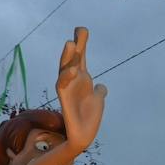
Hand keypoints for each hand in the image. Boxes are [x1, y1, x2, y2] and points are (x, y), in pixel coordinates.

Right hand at [55, 27, 105, 153]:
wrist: (84, 135)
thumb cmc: (88, 118)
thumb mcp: (97, 100)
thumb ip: (99, 91)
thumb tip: (101, 86)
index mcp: (81, 79)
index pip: (80, 57)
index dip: (81, 44)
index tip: (82, 29)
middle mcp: (72, 81)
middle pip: (72, 59)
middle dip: (76, 45)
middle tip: (80, 29)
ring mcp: (67, 89)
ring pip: (64, 69)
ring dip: (67, 57)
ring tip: (70, 43)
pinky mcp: (64, 100)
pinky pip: (62, 85)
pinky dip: (66, 77)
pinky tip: (73, 69)